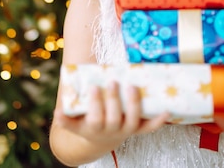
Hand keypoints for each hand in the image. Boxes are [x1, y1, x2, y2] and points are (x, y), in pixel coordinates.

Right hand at [53, 81, 169, 148]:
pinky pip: (149, 127)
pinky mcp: (138, 129)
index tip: (94, 88)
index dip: (96, 104)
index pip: (95, 118)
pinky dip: (159, 120)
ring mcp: (126, 130)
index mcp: (95, 128)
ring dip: (134, 105)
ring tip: (132, 87)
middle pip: (114, 117)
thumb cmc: (86, 124)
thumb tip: (56, 111)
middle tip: (113, 82)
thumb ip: (65, 118)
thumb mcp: (74, 123)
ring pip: (133, 121)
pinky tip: (167, 110)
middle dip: (114, 100)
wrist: (100, 141)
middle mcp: (112, 131)